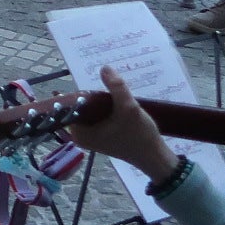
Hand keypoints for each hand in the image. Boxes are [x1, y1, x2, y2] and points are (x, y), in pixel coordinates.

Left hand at [66, 67, 177, 181]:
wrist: (154, 156)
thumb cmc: (139, 136)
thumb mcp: (129, 108)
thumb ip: (117, 88)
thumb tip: (104, 68)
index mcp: (79, 133)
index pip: (70, 106)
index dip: (81, 92)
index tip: (93, 83)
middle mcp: (81, 136)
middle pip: (81, 106)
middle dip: (93, 95)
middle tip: (107, 84)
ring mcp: (91, 136)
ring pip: (91, 110)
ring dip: (100, 100)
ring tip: (113, 89)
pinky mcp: (102, 135)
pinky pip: (98, 115)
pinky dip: (105, 107)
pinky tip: (115, 99)